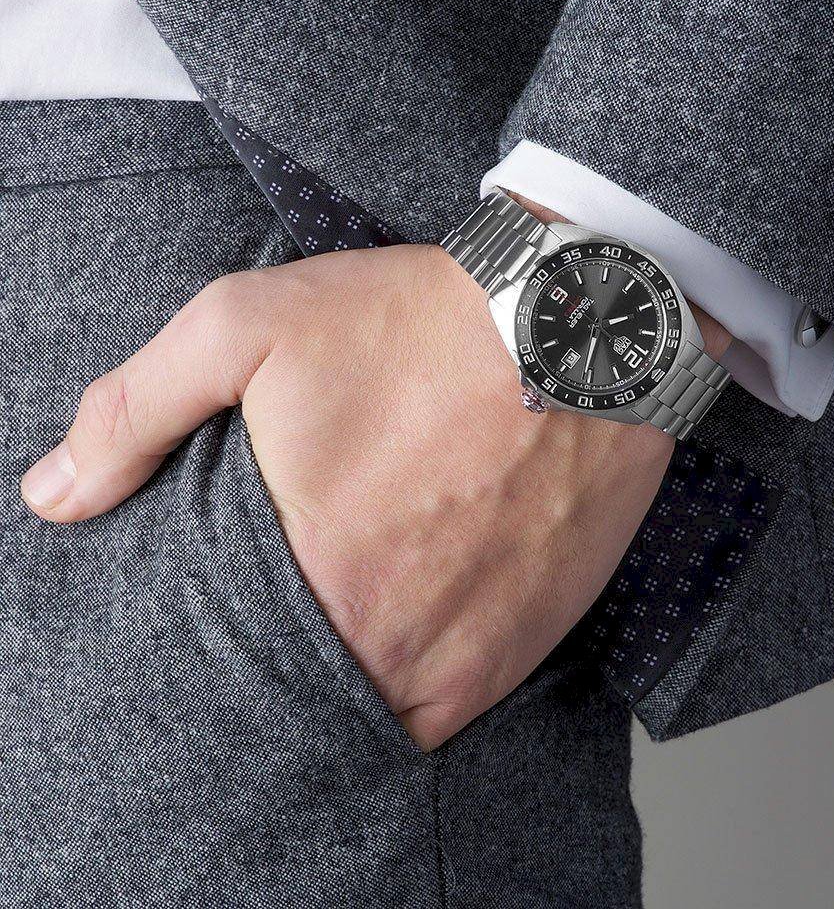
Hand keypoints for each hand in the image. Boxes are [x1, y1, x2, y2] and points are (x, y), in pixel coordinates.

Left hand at [21, 200, 729, 749]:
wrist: (581, 324)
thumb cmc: (417, 322)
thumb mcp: (248, 326)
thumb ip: (137, 412)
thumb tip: (52, 496)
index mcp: (316, 574)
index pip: (232, 665)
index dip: (223, 646)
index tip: (230, 612)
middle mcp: (396, 635)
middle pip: (311, 692)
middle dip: (290, 659)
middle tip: (297, 603)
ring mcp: (473, 648)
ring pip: (382, 711)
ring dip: (355, 679)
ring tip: (349, 620)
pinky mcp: (532, 641)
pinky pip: (452, 706)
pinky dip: (419, 683)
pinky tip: (410, 622)